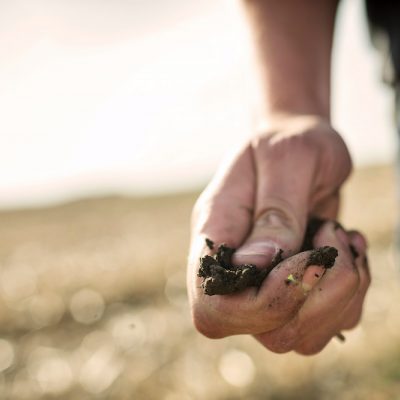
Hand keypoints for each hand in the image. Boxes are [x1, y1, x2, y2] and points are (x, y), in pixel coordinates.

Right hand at [187, 115, 369, 353]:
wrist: (300, 142)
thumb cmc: (288, 142)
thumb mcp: (286, 160)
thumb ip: (273, 212)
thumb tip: (257, 265)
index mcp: (216, 236)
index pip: (213, 308)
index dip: (262, 303)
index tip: (303, 256)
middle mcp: (236, 270)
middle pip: (265, 332)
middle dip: (316, 296)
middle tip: (331, 238)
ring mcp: (266, 284)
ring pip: (301, 336)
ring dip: (341, 293)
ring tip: (342, 239)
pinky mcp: (298, 288)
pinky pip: (331, 322)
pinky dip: (353, 291)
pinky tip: (347, 249)